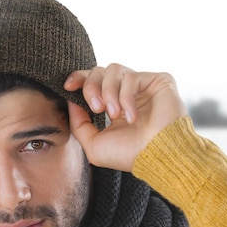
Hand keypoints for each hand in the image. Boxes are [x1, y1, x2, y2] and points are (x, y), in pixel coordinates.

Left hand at [64, 64, 187, 170]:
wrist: (158, 157)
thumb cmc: (129, 155)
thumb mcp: (94, 144)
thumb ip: (79, 123)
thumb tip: (71, 101)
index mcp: (115, 105)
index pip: (93, 81)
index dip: (79, 78)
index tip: (67, 86)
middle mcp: (129, 93)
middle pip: (99, 70)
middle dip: (91, 87)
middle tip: (96, 107)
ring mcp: (144, 86)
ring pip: (114, 69)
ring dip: (108, 91)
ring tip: (113, 114)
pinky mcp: (159, 81)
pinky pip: (131, 78)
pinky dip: (125, 97)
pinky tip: (131, 116)